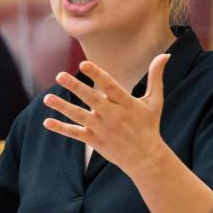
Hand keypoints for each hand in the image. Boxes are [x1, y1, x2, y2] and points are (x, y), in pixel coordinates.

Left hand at [42, 54, 170, 174]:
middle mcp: (113, 115)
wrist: (146, 158)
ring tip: (47, 98)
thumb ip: (156, 77)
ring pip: (79, 116)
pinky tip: (47, 122)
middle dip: (75, 87)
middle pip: (91, 99)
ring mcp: (102, 129)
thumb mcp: (155, 101)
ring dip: (63, 107)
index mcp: (127, 103)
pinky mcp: (94, 140)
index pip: (110, 86)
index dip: (97, 75)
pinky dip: (61, 128)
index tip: (83, 64)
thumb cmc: (149, 125)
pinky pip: (75, 133)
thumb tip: (165, 54)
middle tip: (60, 76)